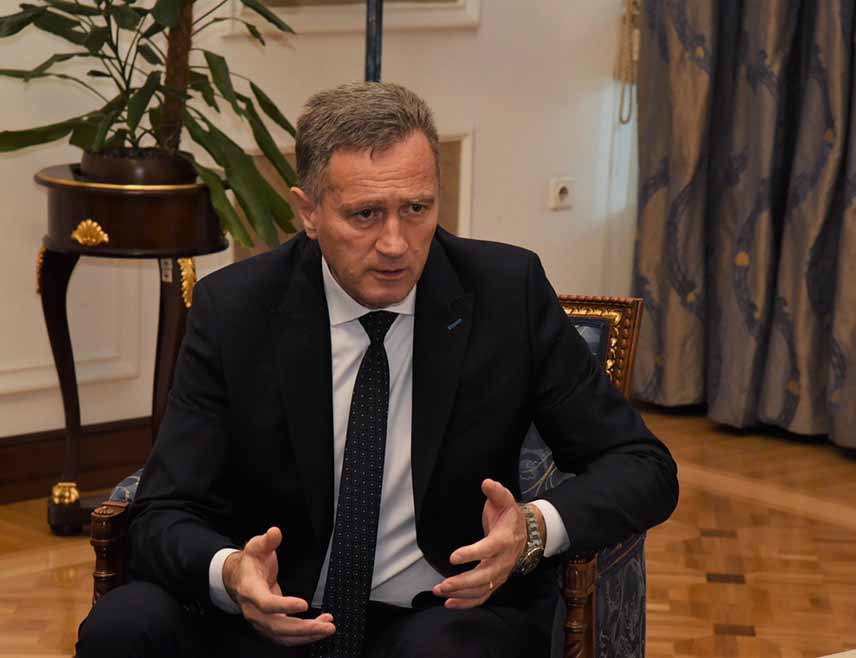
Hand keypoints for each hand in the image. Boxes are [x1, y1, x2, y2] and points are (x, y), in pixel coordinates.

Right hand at [222, 527, 334, 646]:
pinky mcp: (269, 625)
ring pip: (283, 636)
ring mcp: (261, 621)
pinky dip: (303, 636)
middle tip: (326, 625)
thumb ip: (267, 540)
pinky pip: (285, 637)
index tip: (304, 604)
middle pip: (277, 626)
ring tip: (327, 628)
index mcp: (250, 590)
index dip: (284, 606)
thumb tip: (275, 532)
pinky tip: (319, 627)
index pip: (266, 604)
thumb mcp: (256, 546)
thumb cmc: (250, 562)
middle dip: (303, 628)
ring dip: (306, 635)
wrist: (237, 578)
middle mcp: (254, 610)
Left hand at [432, 479, 538, 608]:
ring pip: (481, 589)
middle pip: (484, 576)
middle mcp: (503, 560)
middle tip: (442, 584)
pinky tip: (449, 603)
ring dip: (460, 594)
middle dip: (462, 582)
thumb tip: (486, 482)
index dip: (472, 554)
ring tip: (440, 591)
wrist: (527, 533)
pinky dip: (466, 602)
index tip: (453, 557)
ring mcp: (500, 573)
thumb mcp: (505, 500)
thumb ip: (496, 492)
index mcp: (504, 539)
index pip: (488, 549)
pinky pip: (482, 596)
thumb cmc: (509, 516)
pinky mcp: (496, 581)